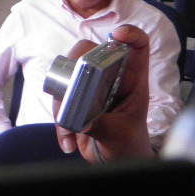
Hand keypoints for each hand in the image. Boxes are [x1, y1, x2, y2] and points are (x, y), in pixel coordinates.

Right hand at [53, 24, 155, 162]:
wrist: (115, 161)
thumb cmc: (128, 146)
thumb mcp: (119, 136)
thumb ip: (101, 125)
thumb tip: (80, 119)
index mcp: (131, 81)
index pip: (136, 47)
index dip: (130, 34)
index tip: (117, 34)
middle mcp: (110, 78)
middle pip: (90, 52)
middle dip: (76, 66)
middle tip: (72, 88)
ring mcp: (90, 87)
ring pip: (67, 76)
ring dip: (62, 103)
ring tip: (71, 130)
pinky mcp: (73, 99)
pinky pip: (58, 99)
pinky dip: (58, 121)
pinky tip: (68, 141)